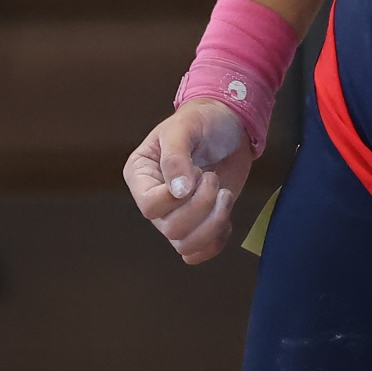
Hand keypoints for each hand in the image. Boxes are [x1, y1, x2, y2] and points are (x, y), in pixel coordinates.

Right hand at [124, 98, 256, 263]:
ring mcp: (177, 214)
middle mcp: (155, 200)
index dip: (176, 198)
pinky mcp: (200, 222)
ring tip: (225, 193)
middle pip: (171, 229)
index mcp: (141, 175)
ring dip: (213, 223)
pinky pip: (200, 251)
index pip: (150, 206)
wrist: (230, 123)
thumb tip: (178, 192)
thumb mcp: (185, 127)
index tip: (199, 172)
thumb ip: (176, 157)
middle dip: (201, 206)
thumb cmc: (202, 119)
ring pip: (185, 245)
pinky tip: (226, 213)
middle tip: (213, 177)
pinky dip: (217, 239)